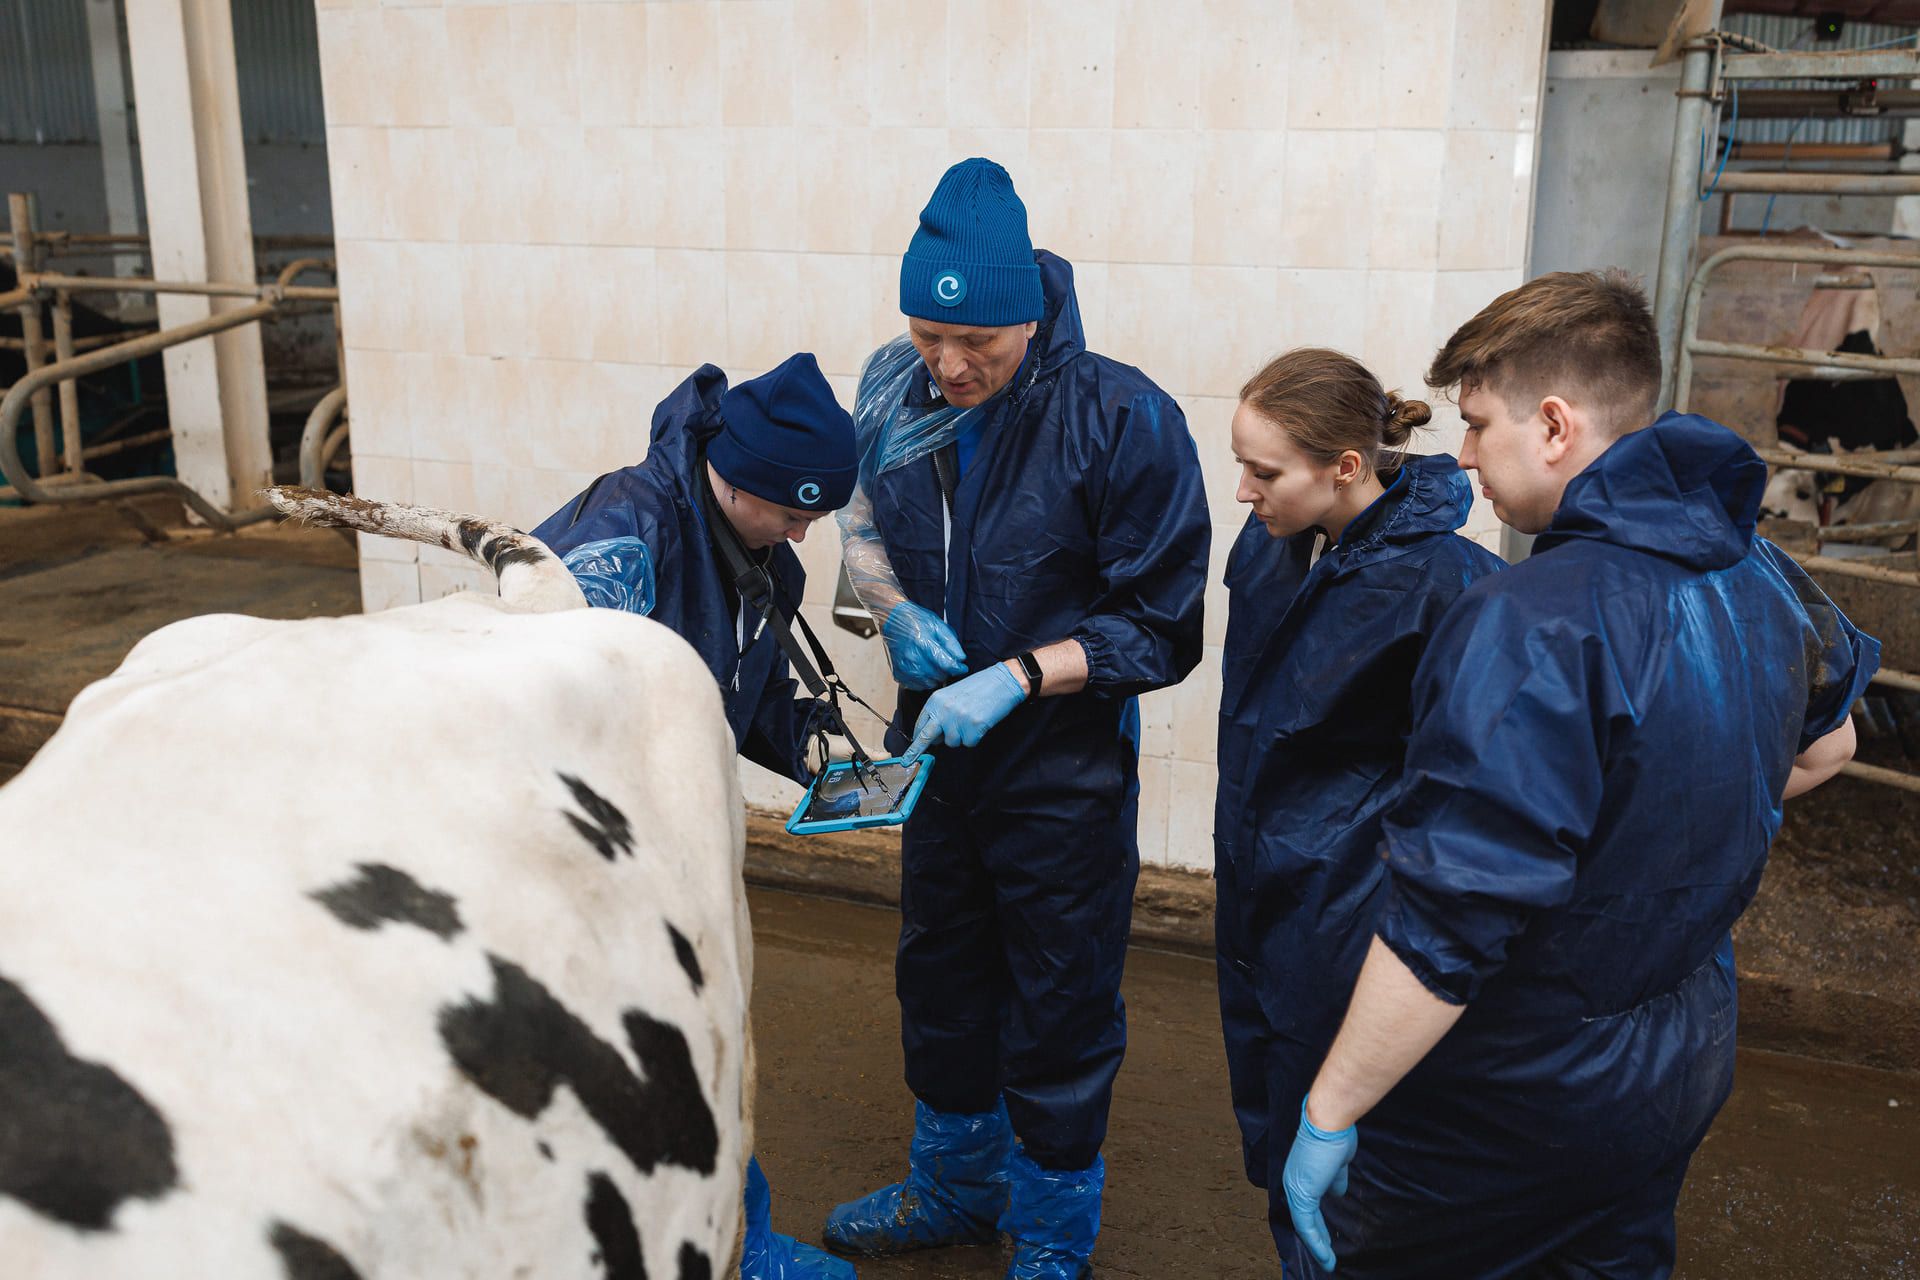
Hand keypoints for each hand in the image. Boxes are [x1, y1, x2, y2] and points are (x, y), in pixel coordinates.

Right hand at [880, 603, 968, 690]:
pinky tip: (923, 669)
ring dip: (935, 677)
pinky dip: (924, 681)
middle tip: (944, 661)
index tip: (962, 667)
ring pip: (929, 683)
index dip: (957, 668)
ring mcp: (904, 667)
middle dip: (946, 671)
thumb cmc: (915, 621)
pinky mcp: (898, 674)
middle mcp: (912, 656)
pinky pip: (917, 686)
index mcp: (923, 642)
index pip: (945, 663)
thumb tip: (960, 659)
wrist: (892, 620)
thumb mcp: (937, 625)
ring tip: (933, 664)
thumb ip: (951, 642)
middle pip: (938, 675)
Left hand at [906, 664, 1025, 756]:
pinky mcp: (973, 728)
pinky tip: (980, 723)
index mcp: (936, 700)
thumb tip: (934, 735)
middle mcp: (944, 710)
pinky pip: (969, 743)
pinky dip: (975, 737)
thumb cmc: (978, 687)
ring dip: (961, 737)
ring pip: (952, 743)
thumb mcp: (952, 695)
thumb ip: (940, 712)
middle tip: (909, 760)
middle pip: (926, 737)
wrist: (1002, 682)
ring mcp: (958, 720)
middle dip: (917, 750)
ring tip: (970, 720)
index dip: (917, 738)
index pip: (920, 724)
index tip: (911, 750)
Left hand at [1282, 1097, 1357, 1272]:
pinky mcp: (1301, 1195)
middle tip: (1326, 1255)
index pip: (1306, 1205)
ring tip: (1329, 1261)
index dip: (1316, 1223)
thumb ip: (1335, 1179)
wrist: (1330, 1122)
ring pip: (1304, 1226)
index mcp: (1300, 1174)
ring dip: (1318, 1246)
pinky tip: (1327, 1257)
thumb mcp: (1337, 1163)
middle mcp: (1292, 1182)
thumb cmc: (1334, 1135)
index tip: (1326, 1236)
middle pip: (1303, 1218)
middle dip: (1316, 1238)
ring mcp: (1294, 1189)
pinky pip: (1307, 1226)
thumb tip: (1337, 1192)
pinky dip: (1317, 1244)